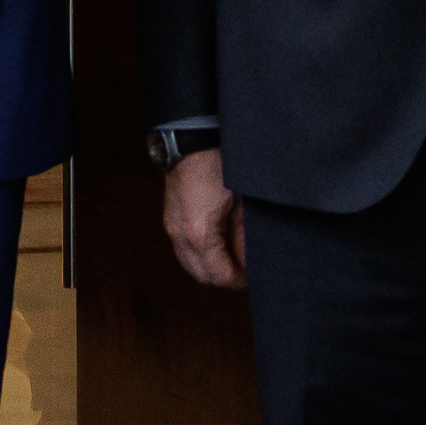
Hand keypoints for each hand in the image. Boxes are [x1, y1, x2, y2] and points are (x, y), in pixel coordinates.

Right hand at [162, 146, 247, 288]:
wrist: (191, 143)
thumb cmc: (219, 166)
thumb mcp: (242, 204)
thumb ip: (245, 236)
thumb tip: (251, 261)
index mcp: (200, 234)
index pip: (219, 275)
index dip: (239, 281)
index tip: (255, 279)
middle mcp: (181, 236)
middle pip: (202, 276)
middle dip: (225, 278)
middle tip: (246, 273)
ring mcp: (172, 229)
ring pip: (191, 266)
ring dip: (211, 269)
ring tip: (233, 260)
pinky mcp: (171, 221)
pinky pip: (184, 252)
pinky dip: (200, 257)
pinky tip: (218, 246)